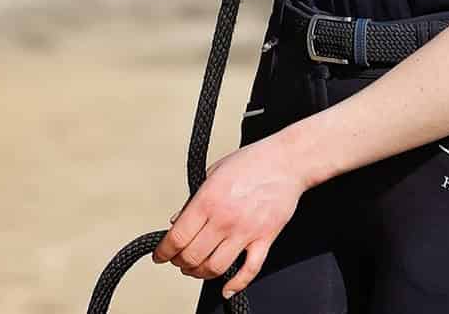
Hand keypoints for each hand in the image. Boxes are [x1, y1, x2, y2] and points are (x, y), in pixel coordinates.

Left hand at [152, 136, 308, 299]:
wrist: (287, 160)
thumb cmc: (252, 161)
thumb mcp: (214, 171)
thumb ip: (193, 198)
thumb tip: (176, 220)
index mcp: (208, 199)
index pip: (177, 236)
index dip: (164, 251)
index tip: (160, 256)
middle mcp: (225, 218)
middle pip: (192, 257)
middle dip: (180, 263)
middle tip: (178, 261)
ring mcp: (246, 231)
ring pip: (215, 268)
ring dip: (200, 274)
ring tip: (197, 269)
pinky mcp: (265, 238)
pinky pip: (249, 270)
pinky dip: (236, 284)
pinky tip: (226, 288)